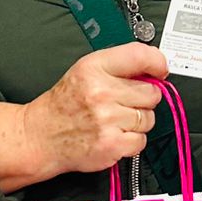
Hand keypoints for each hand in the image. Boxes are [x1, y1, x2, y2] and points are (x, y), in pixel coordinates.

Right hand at [0, 44, 167, 190]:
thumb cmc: (66, 104)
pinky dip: (131, 141)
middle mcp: (101, 92)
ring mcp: (107, 119)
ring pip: (148, 118)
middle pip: (151, 93)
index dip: (157, 63)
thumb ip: (119, 66)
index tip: (160, 70)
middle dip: (142, 99)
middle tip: (123, 103)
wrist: (41, 136)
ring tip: (114, 120)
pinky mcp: (112, 144)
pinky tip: (114, 134)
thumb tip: (154, 69)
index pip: (140, 56)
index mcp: (94, 68)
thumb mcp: (85, 71)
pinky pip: (141, 140)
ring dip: (137, 122)